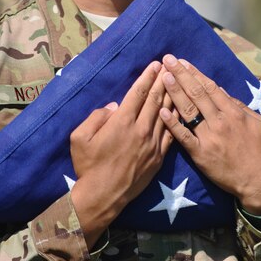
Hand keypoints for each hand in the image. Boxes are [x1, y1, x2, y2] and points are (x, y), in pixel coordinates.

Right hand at [70, 61, 172, 247]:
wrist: (102, 197)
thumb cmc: (88, 166)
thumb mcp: (80, 137)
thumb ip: (96, 116)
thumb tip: (114, 105)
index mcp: (121, 122)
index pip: (138, 93)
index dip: (147, 77)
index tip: (155, 64)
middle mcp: (140, 130)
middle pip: (155, 99)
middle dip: (163, 79)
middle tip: (171, 65)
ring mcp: (152, 144)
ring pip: (166, 113)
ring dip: (172, 94)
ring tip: (178, 80)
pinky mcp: (159, 157)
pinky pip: (171, 133)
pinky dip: (177, 118)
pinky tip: (181, 108)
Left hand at [159, 55, 260, 214]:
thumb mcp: (259, 123)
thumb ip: (240, 106)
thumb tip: (223, 92)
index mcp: (233, 112)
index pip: (210, 87)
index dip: (195, 73)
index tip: (183, 62)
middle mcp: (219, 121)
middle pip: (196, 93)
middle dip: (181, 75)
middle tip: (168, 60)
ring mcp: (209, 137)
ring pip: (188, 110)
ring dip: (174, 92)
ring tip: (163, 77)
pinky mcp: (200, 154)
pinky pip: (183, 136)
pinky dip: (172, 123)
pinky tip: (161, 111)